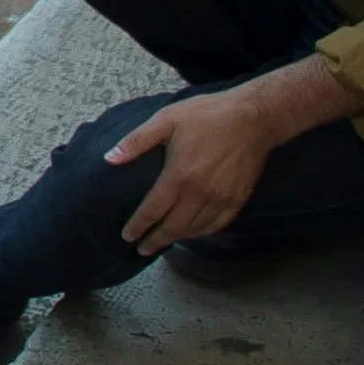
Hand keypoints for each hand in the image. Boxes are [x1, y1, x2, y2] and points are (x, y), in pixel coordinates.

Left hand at [104, 87, 280, 254]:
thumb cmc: (208, 115)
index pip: (152, 211)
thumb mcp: (166, 120)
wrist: (254, 118)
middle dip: (155, 241)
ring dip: (177, 238)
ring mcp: (222, 199)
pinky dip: (202, 232)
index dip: (138, 226)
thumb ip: (136, 141)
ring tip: (164, 241)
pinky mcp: (238, 199)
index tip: (127, 236)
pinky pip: (217, 224)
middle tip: (142, 250)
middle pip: (173, 227)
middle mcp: (200, 193)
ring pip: (195, 229)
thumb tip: (109, 158)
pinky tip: (192, 232)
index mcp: (179, 175)